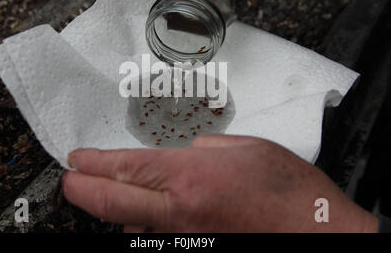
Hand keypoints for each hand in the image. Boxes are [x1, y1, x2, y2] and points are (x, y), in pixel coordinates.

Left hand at [62, 135, 377, 231]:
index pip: (125, 168)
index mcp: (191, 177)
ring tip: (119, 193)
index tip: (77, 159)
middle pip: (112, 205)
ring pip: (131, 227)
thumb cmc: (289, 192)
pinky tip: (153, 216)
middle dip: (82, 191)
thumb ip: (203, 149)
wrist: (320, 236)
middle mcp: (179, 214)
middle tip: (71, 180)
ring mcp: (184, 241)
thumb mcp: (245, 149)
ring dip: (120, 210)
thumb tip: (180, 156)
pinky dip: (146, 227)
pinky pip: (156, 241)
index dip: (94, 163)